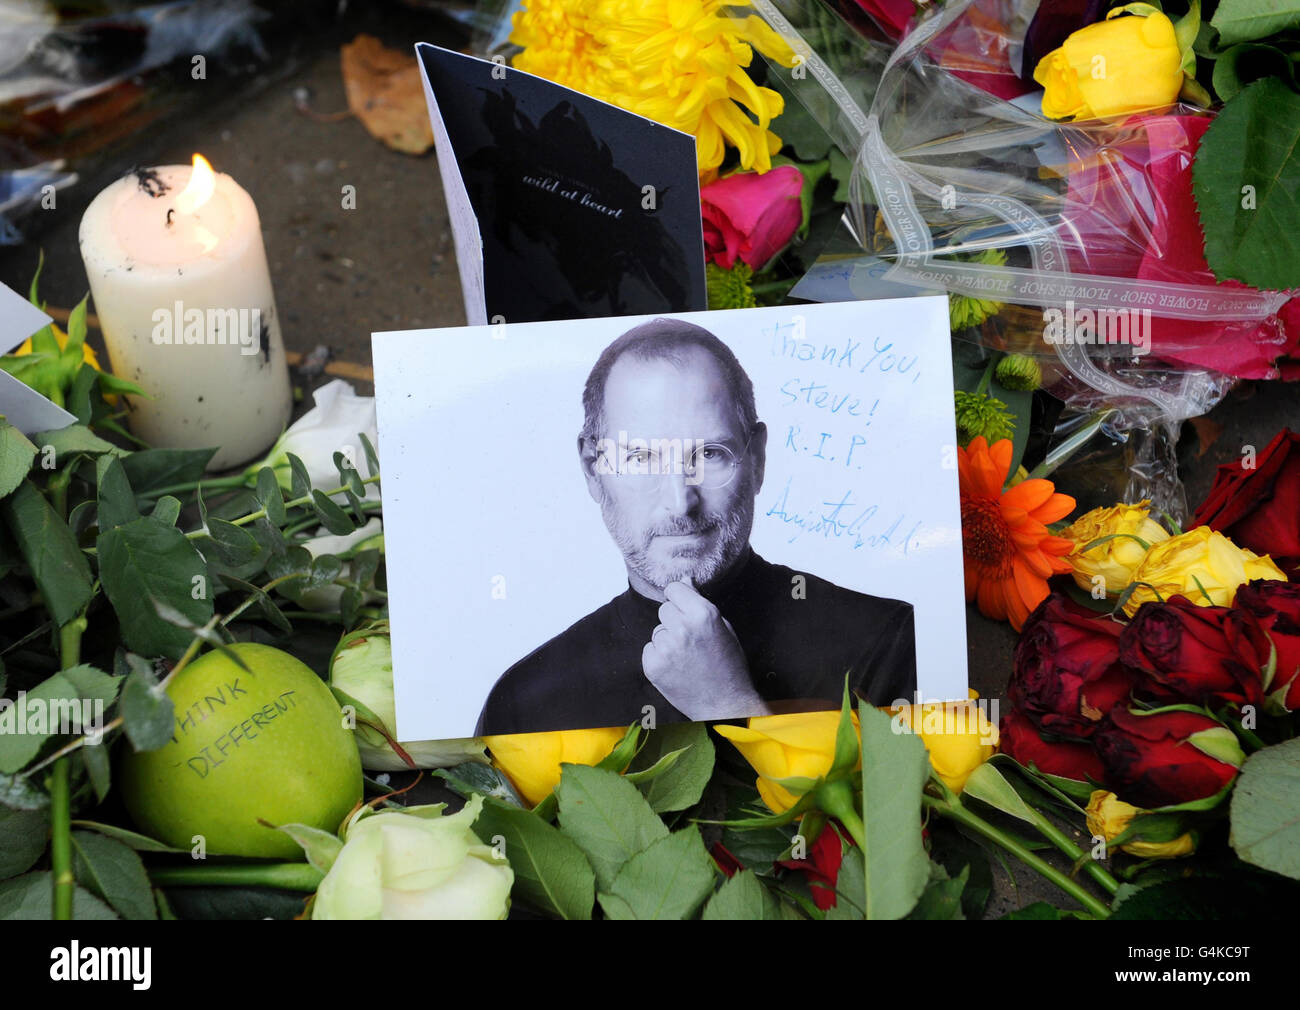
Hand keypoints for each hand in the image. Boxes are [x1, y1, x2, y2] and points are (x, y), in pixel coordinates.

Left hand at [641, 580, 769, 720]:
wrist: (724, 704)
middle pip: (664, 608)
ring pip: (657, 630)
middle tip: (690, 638)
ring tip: (686, 656)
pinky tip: (677, 667)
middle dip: (674, 619)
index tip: (685, 608)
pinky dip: (660, 656)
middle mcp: (682, 628)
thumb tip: (684, 582)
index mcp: (703, 614)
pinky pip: (650, 649)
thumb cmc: (729, 665)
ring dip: (668, 639)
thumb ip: (700, 603)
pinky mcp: (653, 666)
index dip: (680, 598)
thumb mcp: (723, 627)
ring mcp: (666, 648)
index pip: (674, 588)